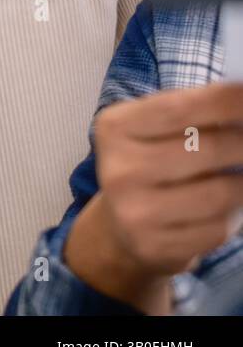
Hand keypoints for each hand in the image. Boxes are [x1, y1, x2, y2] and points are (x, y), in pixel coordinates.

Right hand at [65, 82, 242, 311]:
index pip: (181, 108)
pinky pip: (218, 229)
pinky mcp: (154, 246)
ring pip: (222, 192)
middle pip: (209, 149)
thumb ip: (193, 113)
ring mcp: (134, 211)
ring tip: (237, 175)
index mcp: (116, 128)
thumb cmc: (149, 163)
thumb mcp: (155, 130)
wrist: (120, 225)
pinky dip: (232, 217)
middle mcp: (119, 169)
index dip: (229, 101)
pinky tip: (223, 209)